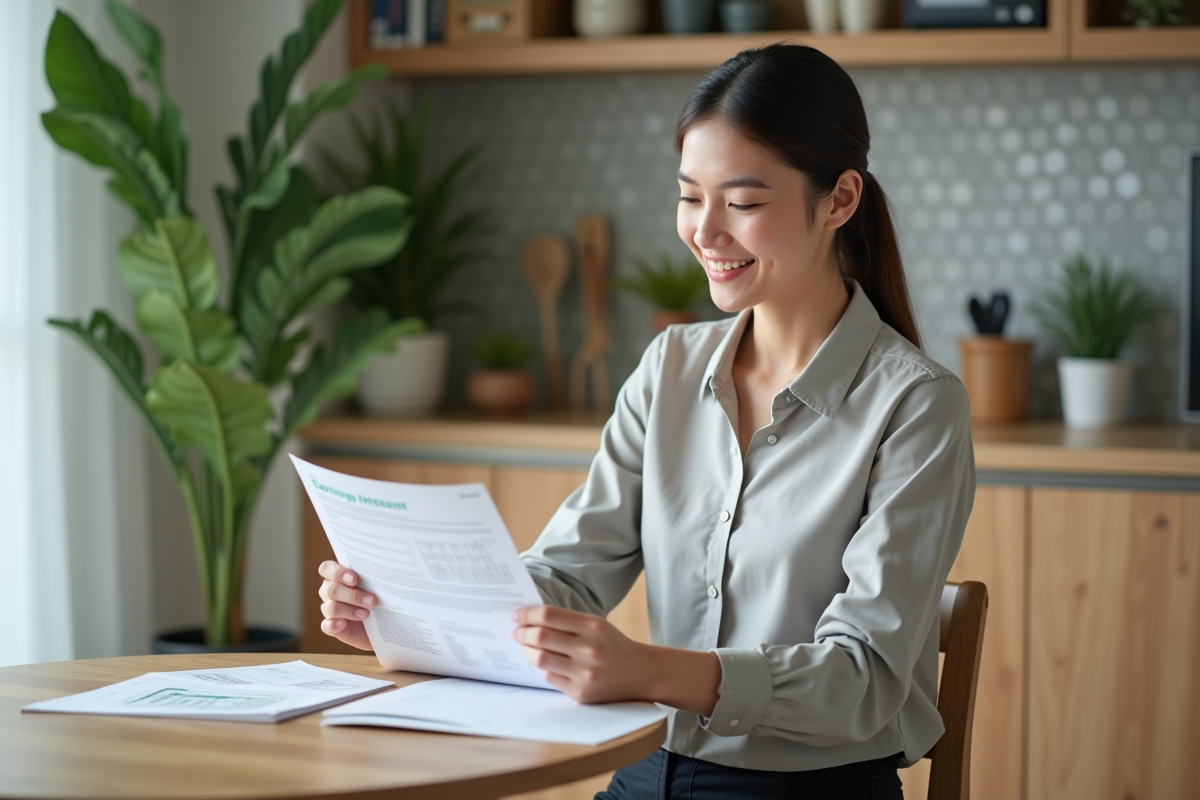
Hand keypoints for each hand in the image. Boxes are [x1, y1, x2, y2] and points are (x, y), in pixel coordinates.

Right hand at [317, 560, 375, 650]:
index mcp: (338, 576)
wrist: (384, 623)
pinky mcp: (332, 627)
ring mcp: (329, 610)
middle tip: (372, 600)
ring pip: (330, 608)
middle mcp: (330, 591)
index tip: (355, 579)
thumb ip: (372, 577)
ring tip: (366, 614)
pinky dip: (333, 625)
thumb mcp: (377, 586)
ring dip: (349, 610)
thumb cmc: (380, 597)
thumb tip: (383, 571)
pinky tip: (343, 624)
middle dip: (352, 595)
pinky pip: (327, 626)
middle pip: (330, 590)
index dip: (337, 573)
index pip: (327, 569)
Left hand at [512, 606, 720, 713]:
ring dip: (527, 651)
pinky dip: (543, 668)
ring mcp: (585, 674)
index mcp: (593, 627)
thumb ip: (568, 622)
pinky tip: (545, 662)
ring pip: (540, 659)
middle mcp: (589, 650)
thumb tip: (530, 620)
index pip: (549, 616)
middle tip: (517, 631)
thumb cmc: (613, 645)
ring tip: (525, 647)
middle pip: (541, 637)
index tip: (517, 615)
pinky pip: (550, 678)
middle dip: (522, 633)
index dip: (528, 614)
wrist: (641, 673)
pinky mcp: (581, 693)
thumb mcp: (597, 625)